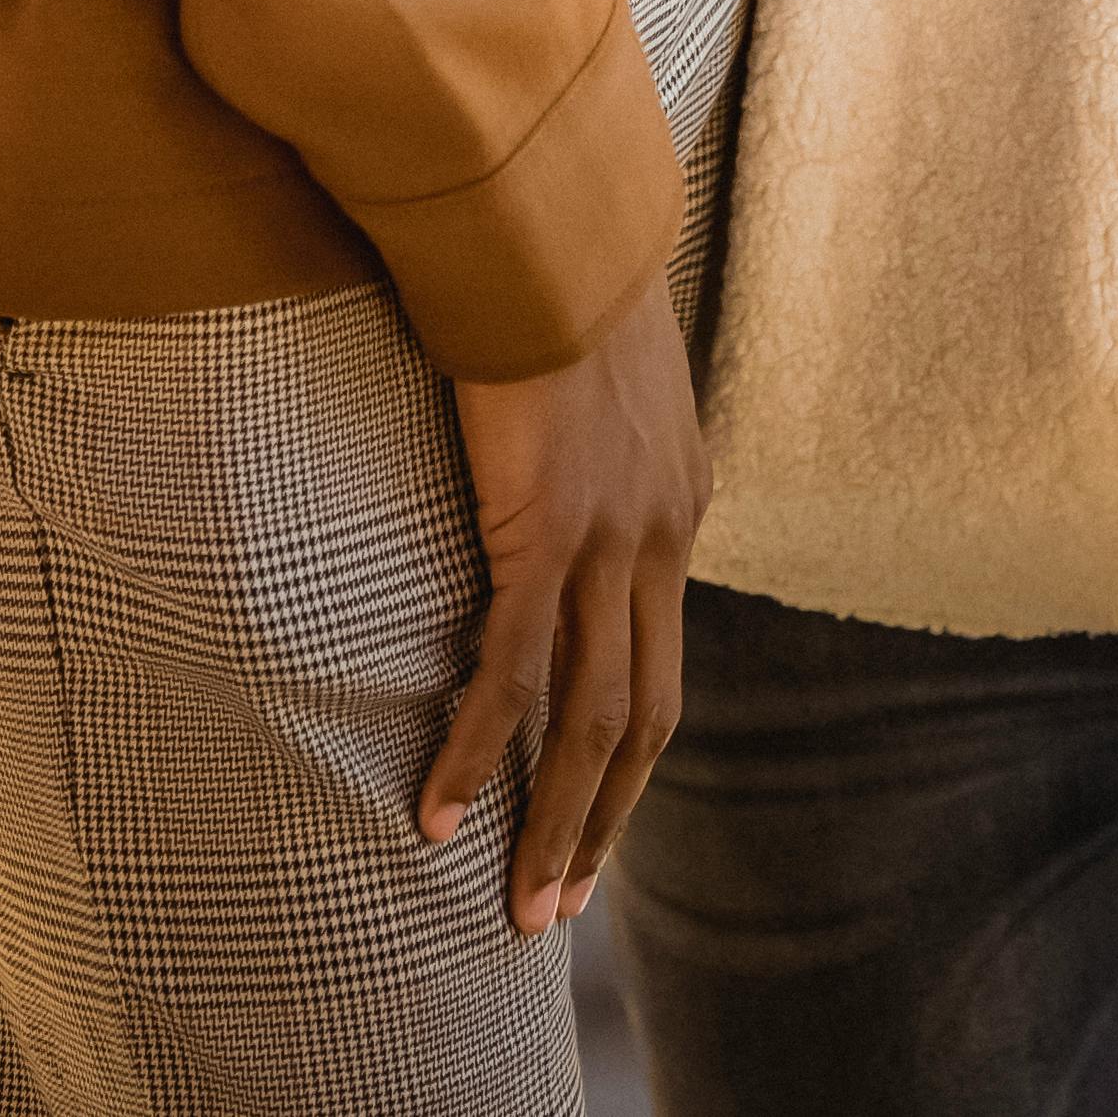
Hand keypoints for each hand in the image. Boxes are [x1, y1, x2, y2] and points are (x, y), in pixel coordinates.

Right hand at [421, 273, 705, 930]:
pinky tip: (441, 812)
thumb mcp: (597, 371)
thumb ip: (587, 434)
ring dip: (555, 821)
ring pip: (591, 718)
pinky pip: (512, 667)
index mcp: (677, 501)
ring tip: (518, 904)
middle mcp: (660, 534)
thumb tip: (547, 457)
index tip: (592, 814)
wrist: (550, 212)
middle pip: (644, 717)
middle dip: (603, 821)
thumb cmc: (552, 271)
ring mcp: (609, 535)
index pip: (660, 660)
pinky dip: (479, 748)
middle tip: (556, 906)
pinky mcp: (546, 524)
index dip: (628, 753)